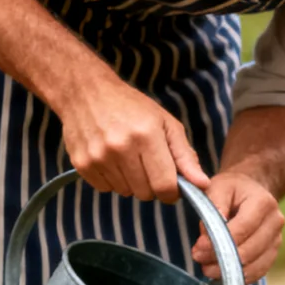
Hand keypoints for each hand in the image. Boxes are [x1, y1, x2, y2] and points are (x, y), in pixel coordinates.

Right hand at [57, 77, 208, 202]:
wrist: (85, 91)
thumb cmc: (131, 106)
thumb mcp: (165, 123)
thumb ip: (185, 156)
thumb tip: (202, 184)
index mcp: (147, 135)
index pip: (164, 186)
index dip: (172, 192)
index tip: (172, 186)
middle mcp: (121, 147)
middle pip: (145, 193)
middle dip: (152, 185)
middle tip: (147, 164)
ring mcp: (98, 157)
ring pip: (125, 192)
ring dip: (131, 182)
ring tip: (127, 157)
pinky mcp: (82, 164)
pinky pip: (105, 188)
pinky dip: (112, 180)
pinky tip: (111, 159)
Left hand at [192, 172, 284, 283]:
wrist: (250, 190)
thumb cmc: (232, 189)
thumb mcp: (218, 187)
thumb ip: (213, 207)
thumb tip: (208, 235)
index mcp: (263, 203)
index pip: (242, 229)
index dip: (220, 242)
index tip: (198, 248)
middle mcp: (275, 222)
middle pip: (249, 250)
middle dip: (221, 259)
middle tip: (198, 258)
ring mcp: (277, 239)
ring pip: (254, 265)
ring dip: (228, 271)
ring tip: (207, 268)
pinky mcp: (273, 252)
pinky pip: (258, 271)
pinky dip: (239, 276)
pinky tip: (221, 273)